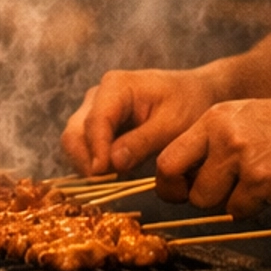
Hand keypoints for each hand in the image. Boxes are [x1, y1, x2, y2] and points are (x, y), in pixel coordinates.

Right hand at [61, 65, 223, 177]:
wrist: (195, 95)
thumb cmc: (188, 104)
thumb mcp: (172, 124)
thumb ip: (142, 142)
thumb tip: (112, 163)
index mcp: (116, 86)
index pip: (95, 121)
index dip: (96, 151)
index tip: (104, 175)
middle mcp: (98, 95)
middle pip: (75, 132)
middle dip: (86, 160)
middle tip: (106, 184)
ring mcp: (95, 109)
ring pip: (74, 141)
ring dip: (88, 164)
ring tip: (113, 180)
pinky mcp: (98, 125)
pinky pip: (84, 147)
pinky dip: (93, 162)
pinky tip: (114, 174)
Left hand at [157, 97, 270, 217]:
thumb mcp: (246, 121)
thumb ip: (215, 144)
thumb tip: (186, 179)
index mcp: (215, 118)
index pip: (167, 156)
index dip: (169, 181)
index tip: (180, 190)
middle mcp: (221, 134)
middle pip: (173, 178)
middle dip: (187, 195)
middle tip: (211, 196)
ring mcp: (240, 156)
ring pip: (207, 200)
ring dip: (228, 202)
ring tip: (256, 184)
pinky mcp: (260, 180)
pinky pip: (239, 210)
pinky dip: (254, 207)